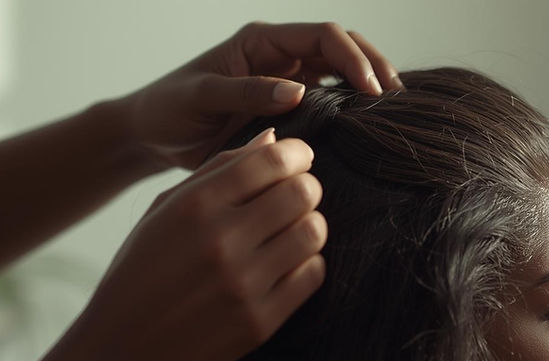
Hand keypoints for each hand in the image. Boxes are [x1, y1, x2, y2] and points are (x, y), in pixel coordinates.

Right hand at [65, 128, 325, 360]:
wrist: (121, 353)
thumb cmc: (141, 273)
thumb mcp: (163, 213)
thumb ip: (217, 172)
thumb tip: (272, 138)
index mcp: (194, 206)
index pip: (270, 160)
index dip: (296, 153)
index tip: (299, 159)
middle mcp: (221, 241)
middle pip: (302, 192)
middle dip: (308, 187)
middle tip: (299, 194)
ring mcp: (243, 284)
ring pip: (314, 232)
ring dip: (311, 224)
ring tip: (294, 229)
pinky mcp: (260, 322)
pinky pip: (312, 275)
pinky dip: (307, 263)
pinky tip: (288, 264)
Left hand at [124, 21, 400, 169]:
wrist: (154, 136)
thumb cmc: (170, 109)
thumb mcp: (202, 97)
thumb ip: (246, 93)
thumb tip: (298, 92)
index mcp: (261, 42)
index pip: (322, 36)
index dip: (351, 57)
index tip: (369, 90)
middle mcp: (280, 57)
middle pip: (343, 48)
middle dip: (373, 66)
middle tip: (395, 99)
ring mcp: (287, 82)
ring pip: (341, 74)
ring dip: (368, 87)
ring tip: (392, 113)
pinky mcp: (288, 110)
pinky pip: (329, 103)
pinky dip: (351, 111)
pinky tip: (366, 130)